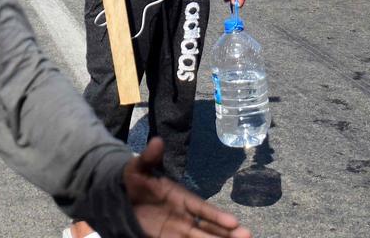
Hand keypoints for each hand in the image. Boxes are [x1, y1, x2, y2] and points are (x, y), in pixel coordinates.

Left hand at [125, 138, 250, 237]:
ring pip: (203, 237)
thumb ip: (149, 158)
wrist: (122, 197)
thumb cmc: (134, 181)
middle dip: (227, 233)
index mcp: (181, 198)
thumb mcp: (138, 168)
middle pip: (209, 226)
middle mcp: (185, 215)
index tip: (233, 222)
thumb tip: (156, 141)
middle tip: (247, 236)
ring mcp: (179, 229)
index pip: (202, 209)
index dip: (217, 215)